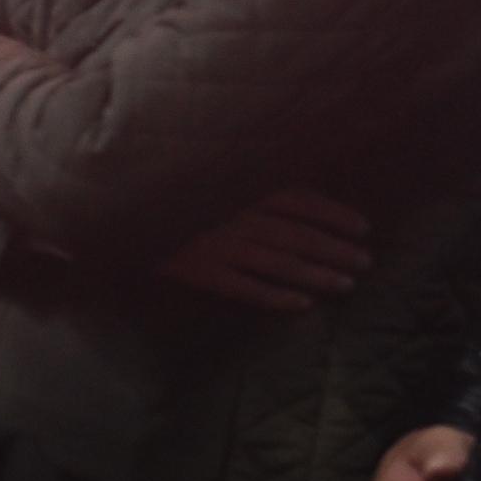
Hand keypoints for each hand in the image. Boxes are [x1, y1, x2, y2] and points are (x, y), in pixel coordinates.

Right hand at [159, 186, 371, 312]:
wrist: (114, 211)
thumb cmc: (165, 190)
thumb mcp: (207, 174)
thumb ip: (243, 179)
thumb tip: (288, 189)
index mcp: (240, 187)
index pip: (301, 200)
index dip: (335, 214)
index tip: (363, 228)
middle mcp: (236, 216)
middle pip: (299, 234)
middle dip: (337, 249)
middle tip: (366, 262)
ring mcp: (219, 246)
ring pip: (280, 263)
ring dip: (317, 274)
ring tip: (346, 284)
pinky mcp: (199, 272)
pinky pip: (245, 288)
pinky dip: (275, 297)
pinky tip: (302, 306)